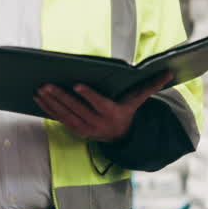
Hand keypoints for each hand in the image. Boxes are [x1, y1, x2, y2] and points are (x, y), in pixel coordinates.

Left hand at [33, 72, 173, 142]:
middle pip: (77, 109)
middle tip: (47, 84)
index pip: (98, 104)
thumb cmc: (127, 112)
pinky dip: (48, 109)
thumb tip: (169, 72)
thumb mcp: (138, 101)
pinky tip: (38, 98)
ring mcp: (85, 128)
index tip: (76, 84)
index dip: (87, 95)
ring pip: (65, 115)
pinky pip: (59, 119)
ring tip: (39, 89)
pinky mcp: (75, 130)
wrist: (121, 136)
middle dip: (61, 97)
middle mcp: (97, 123)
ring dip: (51, 103)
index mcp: (112, 113)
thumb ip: (151, 86)